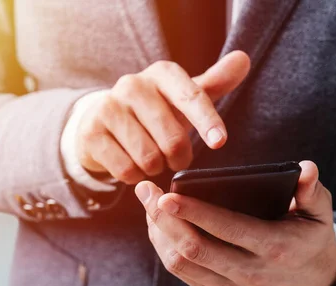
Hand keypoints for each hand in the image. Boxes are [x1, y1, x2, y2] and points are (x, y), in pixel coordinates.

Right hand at [76, 51, 250, 183]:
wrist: (102, 121)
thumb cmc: (154, 111)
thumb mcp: (183, 97)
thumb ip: (214, 83)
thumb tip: (244, 59)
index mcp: (161, 74)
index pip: (191, 96)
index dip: (207, 121)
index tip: (220, 142)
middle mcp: (132, 85)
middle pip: (172, 138)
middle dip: (180, 157)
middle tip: (177, 159)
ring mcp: (108, 108)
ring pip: (149, 158)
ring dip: (156, 167)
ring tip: (152, 159)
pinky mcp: (91, 133)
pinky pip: (126, 170)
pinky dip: (135, 177)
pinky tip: (133, 166)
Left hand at [135, 161, 335, 285]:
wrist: (312, 285)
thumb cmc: (311, 238)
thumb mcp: (320, 214)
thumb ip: (312, 191)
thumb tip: (306, 167)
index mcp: (274, 247)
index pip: (227, 229)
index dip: (193, 212)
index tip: (165, 195)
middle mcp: (250, 272)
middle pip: (194, 248)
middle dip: (163, 219)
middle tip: (144, 191)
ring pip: (182, 264)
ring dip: (158, 234)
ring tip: (147, 205)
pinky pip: (183, 273)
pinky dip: (165, 249)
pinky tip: (157, 226)